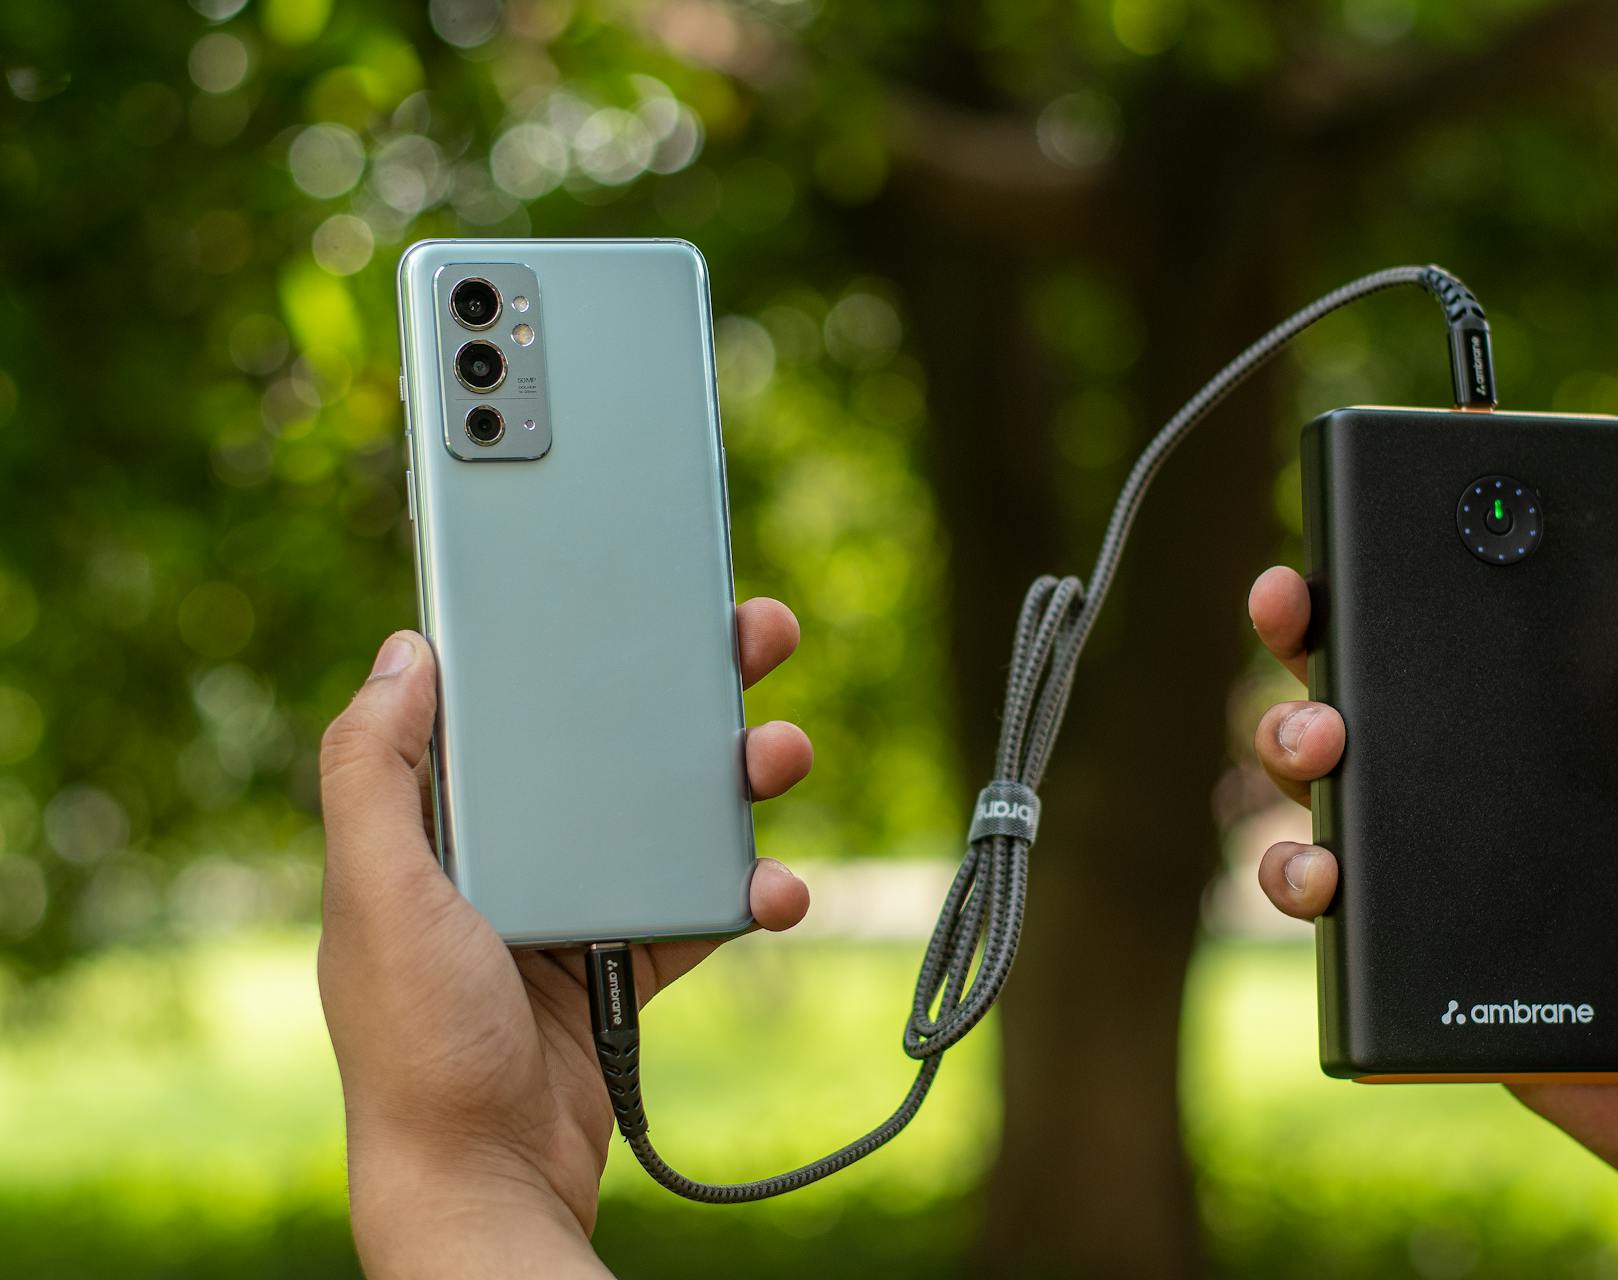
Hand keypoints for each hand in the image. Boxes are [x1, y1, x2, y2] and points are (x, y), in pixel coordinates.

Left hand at [317, 599, 813, 1278]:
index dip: (568, 641)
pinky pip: (696, 908)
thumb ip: (373, 773)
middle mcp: (505, 856)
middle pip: (605, 746)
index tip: (630, 586)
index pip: (512, 707)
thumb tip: (401, 650)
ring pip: (665, 817)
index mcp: (441, 825)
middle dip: (684, 689)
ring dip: (732, 781)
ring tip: (784, 755)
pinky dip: (743, 892)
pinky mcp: (621, 965)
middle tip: (755, 635)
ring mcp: (569, 911)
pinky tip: (777, 888)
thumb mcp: (376, 897)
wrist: (486, 1183)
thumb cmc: (417, 1046)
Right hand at [1246, 557, 1617, 1278]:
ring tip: (1320, 753)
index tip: (1326, 556)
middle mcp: (1448, 781)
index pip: (1433, 637)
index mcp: (1519, 729)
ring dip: (1285, 745)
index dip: (1365, 583)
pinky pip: (1307, 890)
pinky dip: (1293, 874)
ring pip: (1308, 778)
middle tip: (1299, 623)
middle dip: (1298, 647)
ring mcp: (1411, 855)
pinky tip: (1325, 880)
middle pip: (1343, 688)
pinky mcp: (1386, 934)